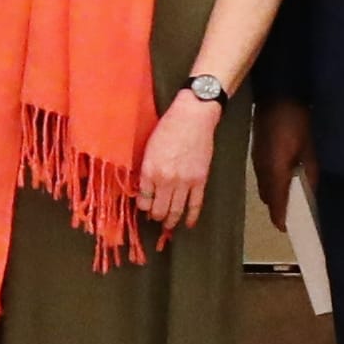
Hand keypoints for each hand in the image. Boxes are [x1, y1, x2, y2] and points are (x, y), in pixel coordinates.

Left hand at [134, 92, 223, 230]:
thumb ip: (146, 169)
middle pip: (159, 210)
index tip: (145, 209)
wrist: (193, 117)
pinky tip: (188, 224)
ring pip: (176, 211)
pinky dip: (191, 217)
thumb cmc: (168, 127)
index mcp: (149, 170)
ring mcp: (184, 182)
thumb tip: (144, 187)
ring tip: (168, 226)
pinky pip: (195, 205)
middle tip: (156, 219)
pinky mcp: (200, 180)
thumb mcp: (148, 147)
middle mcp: (165, 180)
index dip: (143, 208)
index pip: (143, 200)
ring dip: (171, 221)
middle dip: (156, 217)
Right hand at [252, 100, 310, 220]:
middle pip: (268, 198)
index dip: (281, 217)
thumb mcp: (309, 148)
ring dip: (274, 196)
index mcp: (276, 170)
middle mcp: (262, 170)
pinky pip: (262, 177)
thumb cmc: (296, 121)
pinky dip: (271, 184)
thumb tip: (312, 192)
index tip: (286, 228)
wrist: (276, 97)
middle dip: (278, 208)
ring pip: (263, 188)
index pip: (276, 202)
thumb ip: (310, 172)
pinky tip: (283, 180)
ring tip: (290, 199)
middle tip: (292, 214)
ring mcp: (257, 162)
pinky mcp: (256, 155)